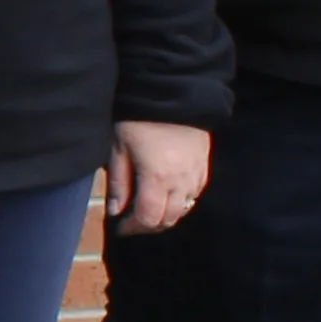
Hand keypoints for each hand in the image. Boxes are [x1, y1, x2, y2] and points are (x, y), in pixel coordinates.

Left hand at [104, 118, 209, 236]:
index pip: (149, 219)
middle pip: (169, 219)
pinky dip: (182, 201)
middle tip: (133, 220)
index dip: (133, 228)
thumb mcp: (119, 148)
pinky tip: (168, 194)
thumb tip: (116, 212)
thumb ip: (118, 182)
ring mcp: (196, 174)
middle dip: (149, 225)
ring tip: (149, 208)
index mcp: (157, 179)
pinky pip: (195, 194)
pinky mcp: (204, 166)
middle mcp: (181, 182)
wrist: (173, 92)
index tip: (121, 227)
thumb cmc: (139, 119)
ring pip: (185, 209)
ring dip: (166, 215)